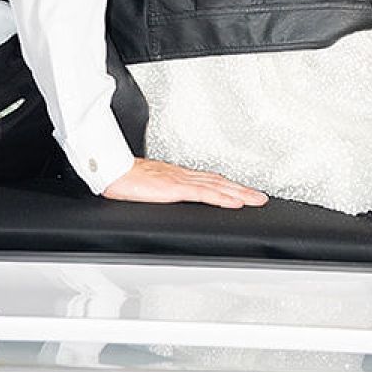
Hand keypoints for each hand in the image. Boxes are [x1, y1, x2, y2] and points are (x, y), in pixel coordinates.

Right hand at [101, 157, 267, 208]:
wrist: (110, 169)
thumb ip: (161, 189)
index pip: (210, 180)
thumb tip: (167, 196)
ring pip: (217, 187)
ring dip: (239, 194)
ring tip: (256, 201)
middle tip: (261, 198)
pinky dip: (221, 198)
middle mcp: (183, 175)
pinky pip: (203, 193)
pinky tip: (234, 202)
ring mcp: (180, 181)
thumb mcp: (148, 184)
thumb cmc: (123, 177)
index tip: (244, 192)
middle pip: (219, 182)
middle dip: (242, 190)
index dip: (229, 186)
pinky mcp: (174, 188)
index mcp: (177, 175)